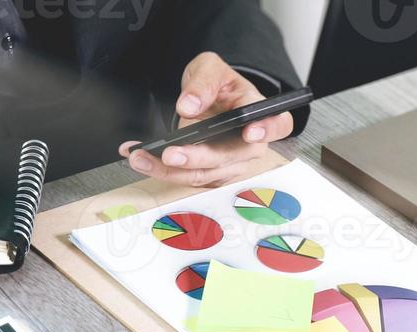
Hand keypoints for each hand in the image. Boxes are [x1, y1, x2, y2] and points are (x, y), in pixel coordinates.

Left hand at [118, 52, 294, 186]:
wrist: (208, 99)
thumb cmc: (219, 85)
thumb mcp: (210, 69)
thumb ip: (203, 83)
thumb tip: (189, 105)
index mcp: (258, 112)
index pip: (275, 124)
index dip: (266, 130)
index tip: (250, 133)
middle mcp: (249, 145)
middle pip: (228, 159)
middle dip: (196, 159)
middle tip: (169, 154)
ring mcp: (230, 164)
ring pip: (203, 175)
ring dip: (168, 170)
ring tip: (140, 157)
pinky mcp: (210, 175)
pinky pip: (187, 178)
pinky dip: (161, 171)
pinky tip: (141, 159)